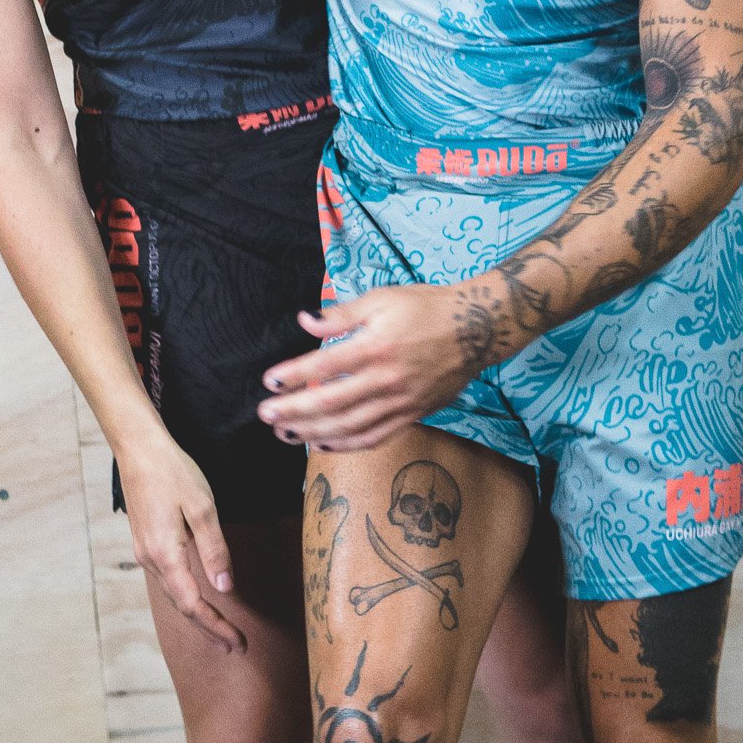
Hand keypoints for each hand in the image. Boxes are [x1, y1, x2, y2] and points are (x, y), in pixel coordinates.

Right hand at [115, 429, 244, 651]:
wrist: (138, 448)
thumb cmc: (172, 472)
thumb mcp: (202, 507)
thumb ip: (214, 549)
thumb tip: (225, 587)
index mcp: (166, 555)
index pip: (192, 604)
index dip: (216, 626)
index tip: (238, 643)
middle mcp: (150, 560)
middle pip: (182, 605)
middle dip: (209, 628)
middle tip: (236, 646)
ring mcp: (144, 551)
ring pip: (173, 593)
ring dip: (197, 614)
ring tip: (220, 630)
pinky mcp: (145, 541)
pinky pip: (167, 579)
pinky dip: (185, 596)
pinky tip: (197, 597)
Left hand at [257, 284, 473, 451]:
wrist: (476, 329)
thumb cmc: (425, 307)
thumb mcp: (382, 298)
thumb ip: (342, 314)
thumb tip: (306, 320)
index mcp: (376, 346)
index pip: (325, 367)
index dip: (294, 376)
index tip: (269, 382)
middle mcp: (386, 379)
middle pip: (331, 404)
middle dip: (294, 411)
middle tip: (266, 414)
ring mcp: (400, 402)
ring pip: (349, 427)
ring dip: (312, 432)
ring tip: (285, 432)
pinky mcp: (412, 414)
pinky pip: (374, 437)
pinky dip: (345, 444)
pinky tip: (322, 443)